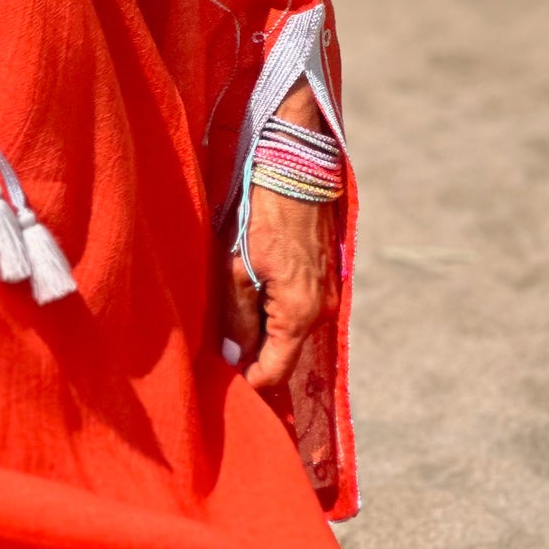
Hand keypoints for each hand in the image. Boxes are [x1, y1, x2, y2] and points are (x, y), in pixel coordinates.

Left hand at [221, 84, 340, 391]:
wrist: (296, 167)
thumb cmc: (262, 214)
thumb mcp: (238, 268)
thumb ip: (238, 318)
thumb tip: (235, 358)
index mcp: (299, 314)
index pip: (275, 370)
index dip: (249, 380)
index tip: (224, 381)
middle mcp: (320, 310)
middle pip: (285, 352)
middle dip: (255, 356)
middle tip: (221, 350)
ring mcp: (327, 293)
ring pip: (290, 329)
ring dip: (264, 331)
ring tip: (233, 320)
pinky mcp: (324, 276)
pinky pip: (298, 308)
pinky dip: (276, 310)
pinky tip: (252, 295)